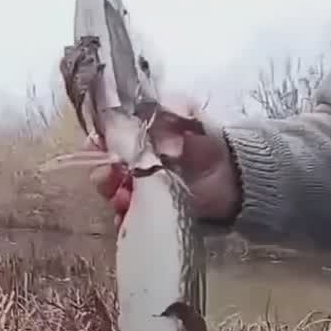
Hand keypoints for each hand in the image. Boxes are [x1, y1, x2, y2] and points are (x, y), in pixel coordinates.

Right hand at [90, 112, 241, 225]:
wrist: (236, 179)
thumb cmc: (210, 142)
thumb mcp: (188, 116)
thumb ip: (164, 110)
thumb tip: (134, 112)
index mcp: (141, 138)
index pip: (109, 138)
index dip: (99, 140)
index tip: (95, 143)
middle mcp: (138, 165)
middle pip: (106, 169)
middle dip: (102, 172)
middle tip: (110, 173)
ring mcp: (144, 192)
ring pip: (115, 194)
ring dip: (112, 195)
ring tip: (123, 197)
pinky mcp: (153, 216)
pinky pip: (130, 220)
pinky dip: (123, 219)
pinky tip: (125, 216)